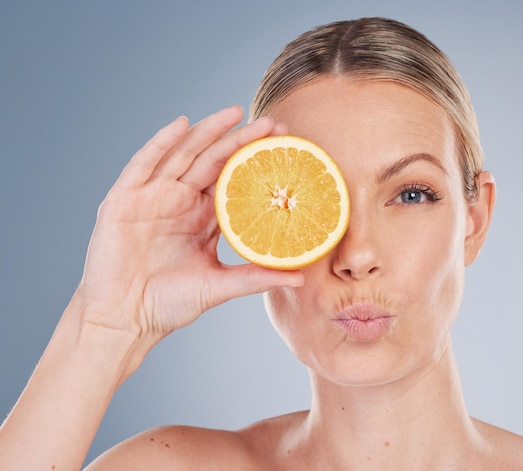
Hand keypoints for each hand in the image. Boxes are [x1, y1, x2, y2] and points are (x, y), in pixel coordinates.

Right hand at [74, 106, 303, 349]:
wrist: (124, 320)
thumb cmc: (168, 304)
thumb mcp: (217, 286)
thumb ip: (255, 277)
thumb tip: (300, 276)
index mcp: (203, 217)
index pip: (233, 180)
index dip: (256, 161)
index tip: (287, 146)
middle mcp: (180, 201)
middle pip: (213, 161)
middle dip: (241, 140)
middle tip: (273, 124)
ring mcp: (152, 197)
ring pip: (183, 155)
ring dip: (207, 132)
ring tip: (234, 113)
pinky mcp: (124, 199)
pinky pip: (143, 164)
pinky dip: (160, 143)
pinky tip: (181, 124)